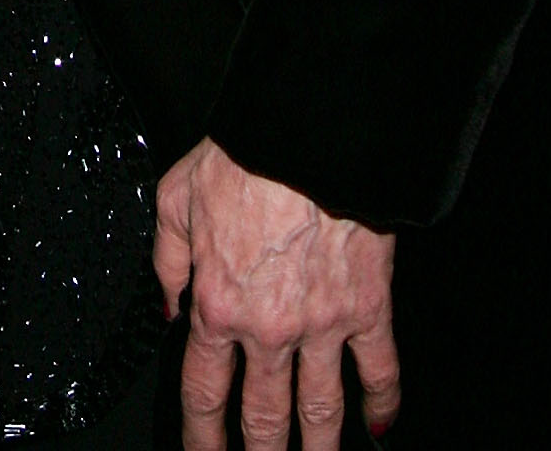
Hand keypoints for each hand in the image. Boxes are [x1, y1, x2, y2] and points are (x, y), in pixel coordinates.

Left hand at [155, 138, 400, 449]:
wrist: (309, 132)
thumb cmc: (245, 153)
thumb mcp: (177, 197)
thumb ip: (168, 260)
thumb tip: (168, 306)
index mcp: (217, 303)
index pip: (204, 391)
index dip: (202, 436)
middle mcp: (268, 328)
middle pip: (262, 416)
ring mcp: (322, 324)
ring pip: (319, 410)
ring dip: (316, 450)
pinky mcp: (367, 308)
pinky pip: (379, 369)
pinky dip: (382, 403)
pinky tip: (380, 428)